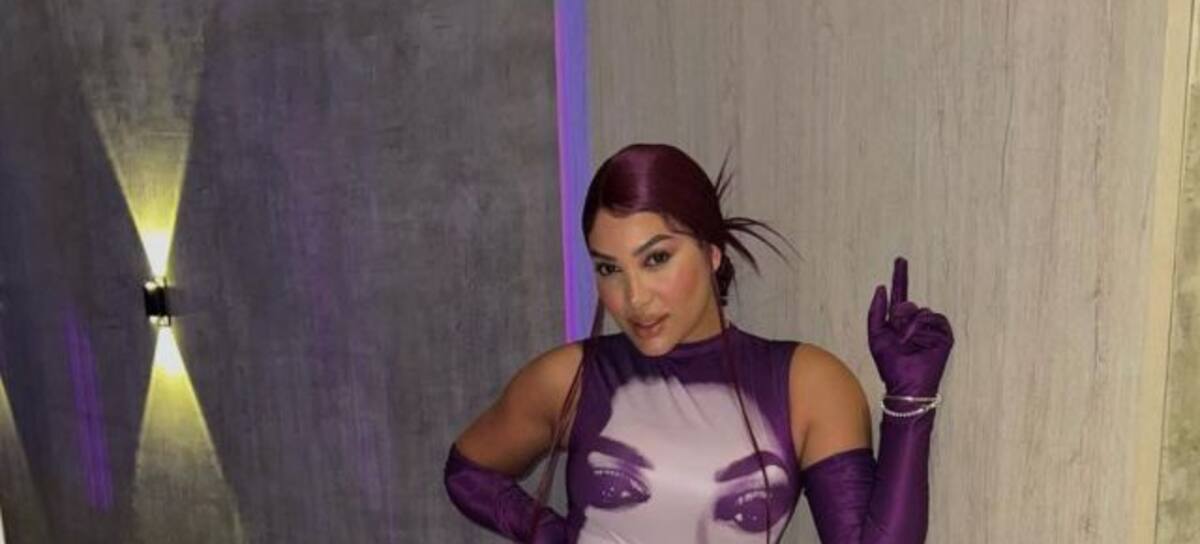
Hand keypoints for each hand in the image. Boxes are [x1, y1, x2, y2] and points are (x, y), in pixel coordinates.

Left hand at [867, 257, 954, 396]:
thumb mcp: (876, 335)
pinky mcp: (944, 335)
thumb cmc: (890, 363)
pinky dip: (924, 331)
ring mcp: (932, 327)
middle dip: (899, 319)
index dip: (900, 277)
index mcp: (900, 320)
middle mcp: (917, 321)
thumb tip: (881, 288)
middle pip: (907, 303)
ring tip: (908, 344)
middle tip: (899, 337)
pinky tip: (922, 344)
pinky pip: (934, 319)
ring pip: (920, 312)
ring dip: (910, 328)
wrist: (906, 382)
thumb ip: (876, 311)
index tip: (900, 260)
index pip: (900, 293)